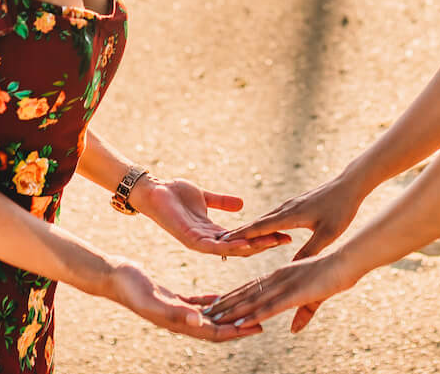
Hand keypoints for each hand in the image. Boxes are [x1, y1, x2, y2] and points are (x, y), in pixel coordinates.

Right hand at [104, 261, 260, 342]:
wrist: (113, 277)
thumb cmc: (130, 287)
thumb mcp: (154, 298)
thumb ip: (175, 310)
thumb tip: (199, 321)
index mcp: (179, 322)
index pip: (214, 332)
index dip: (236, 331)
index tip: (257, 327)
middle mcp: (180, 319)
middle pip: (216, 327)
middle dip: (238, 326)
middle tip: (263, 319)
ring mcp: (176, 310)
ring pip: (207, 316)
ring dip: (226, 315)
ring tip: (246, 310)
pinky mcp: (172, 298)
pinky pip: (196, 304)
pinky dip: (210, 303)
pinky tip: (220, 299)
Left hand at [131, 176, 291, 257]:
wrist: (152, 190)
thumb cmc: (174, 193)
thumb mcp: (204, 197)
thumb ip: (221, 202)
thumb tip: (242, 204)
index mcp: (213, 232)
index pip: (244, 238)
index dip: (263, 236)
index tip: (285, 232)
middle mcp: (208, 241)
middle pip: (241, 247)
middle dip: (264, 243)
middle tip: (286, 239)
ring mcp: (199, 241)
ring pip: (230, 249)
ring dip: (251, 247)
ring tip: (271, 242)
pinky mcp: (189, 238)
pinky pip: (212, 246)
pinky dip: (229, 246)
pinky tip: (244, 244)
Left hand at [204, 251, 355, 333]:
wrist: (348, 261)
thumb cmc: (335, 274)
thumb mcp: (315, 298)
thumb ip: (303, 314)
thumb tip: (293, 330)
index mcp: (281, 275)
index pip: (251, 287)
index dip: (233, 296)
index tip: (217, 304)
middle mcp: (277, 278)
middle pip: (246, 293)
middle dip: (226, 305)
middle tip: (206, 313)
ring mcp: (284, 285)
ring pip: (252, 301)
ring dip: (232, 311)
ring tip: (214, 319)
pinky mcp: (294, 293)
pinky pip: (270, 307)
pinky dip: (254, 316)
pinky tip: (241, 323)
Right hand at [217, 175, 362, 259]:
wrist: (350, 185)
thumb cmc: (341, 209)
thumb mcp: (328, 234)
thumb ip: (309, 250)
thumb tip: (293, 268)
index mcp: (290, 215)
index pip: (259, 228)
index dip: (241, 236)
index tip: (223, 243)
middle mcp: (285, 208)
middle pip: (256, 223)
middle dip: (238, 233)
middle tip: (218, 243)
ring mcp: (290, 205)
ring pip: (264, 219)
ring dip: (248, 228)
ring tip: (233, 238)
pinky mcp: (296, 204)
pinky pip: (273, 216)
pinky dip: (262, 224)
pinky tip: (261, 229)